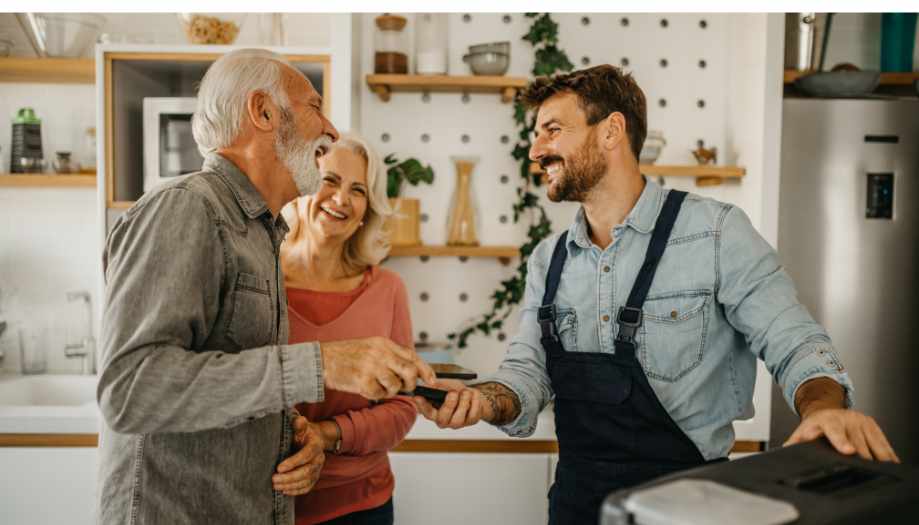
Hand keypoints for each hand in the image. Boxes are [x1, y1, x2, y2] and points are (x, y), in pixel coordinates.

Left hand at [273, 415, 324, 495]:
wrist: (315, 439)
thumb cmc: (305, 432)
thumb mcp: (302, 426)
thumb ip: (299, 424)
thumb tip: (298, 420)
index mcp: (315, 445)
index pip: (306, 455)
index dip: (293, 462)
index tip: (279, 468)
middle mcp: (319, 459)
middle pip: (306, 471)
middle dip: (289, 477)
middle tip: (274, 479)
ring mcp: (317, 470)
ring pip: (306, 481)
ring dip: (290, 485)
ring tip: (276, 485)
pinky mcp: (314, 477)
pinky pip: (307, 487)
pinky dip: (296, 491)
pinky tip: (284, 490)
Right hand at [320, 337, 435, 399]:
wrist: (322, 359)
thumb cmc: (346, 355)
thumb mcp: (371, 346)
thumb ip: (390, 355)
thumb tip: (412, 370)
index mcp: (383, 343)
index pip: (412, 356)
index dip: (425, 370)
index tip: (432, 381)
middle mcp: (380, 353)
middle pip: (409, 371)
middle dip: (411, 383)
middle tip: (404, 387)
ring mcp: (371, 367)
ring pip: (395, 386)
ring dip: (389, 390)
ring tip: (377, 385)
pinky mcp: (362, 381)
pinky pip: (378, 395)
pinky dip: (375, 395)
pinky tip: (365, 388)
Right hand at [413, 379, 491, 428]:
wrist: (472, 393)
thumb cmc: (455, 390)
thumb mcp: (444, 385)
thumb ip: (436, 386)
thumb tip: (427, 384)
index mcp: (434, 411)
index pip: (425, 411)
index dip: (421, 405)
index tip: (418, 397)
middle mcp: (444, 420)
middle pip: (442, 419)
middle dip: (449, 405)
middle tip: (453, 392)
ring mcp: (458, 422)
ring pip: (459, 419)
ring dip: (464, 402)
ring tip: (465, 392)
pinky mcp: (471, 421)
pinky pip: (473, 414)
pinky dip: (475, 401)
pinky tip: (473, 394)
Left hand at [784, 407, 899, 462]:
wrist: (825, 410)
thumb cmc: (814, 427)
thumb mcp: (802, 433)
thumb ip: (794, 444)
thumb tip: (783, 454)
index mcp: (827, 421)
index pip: (835, 431)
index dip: (842, 442)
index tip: (849, 451)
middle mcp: (846, 418)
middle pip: (858, 445)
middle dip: (861, 462)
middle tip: (863, 475)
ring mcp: (860, 421)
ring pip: (873, 445)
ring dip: (877, 461)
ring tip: (877, 473)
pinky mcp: (872, 424)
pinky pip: (882, 443)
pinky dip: (886, 455)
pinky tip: (887, 465)